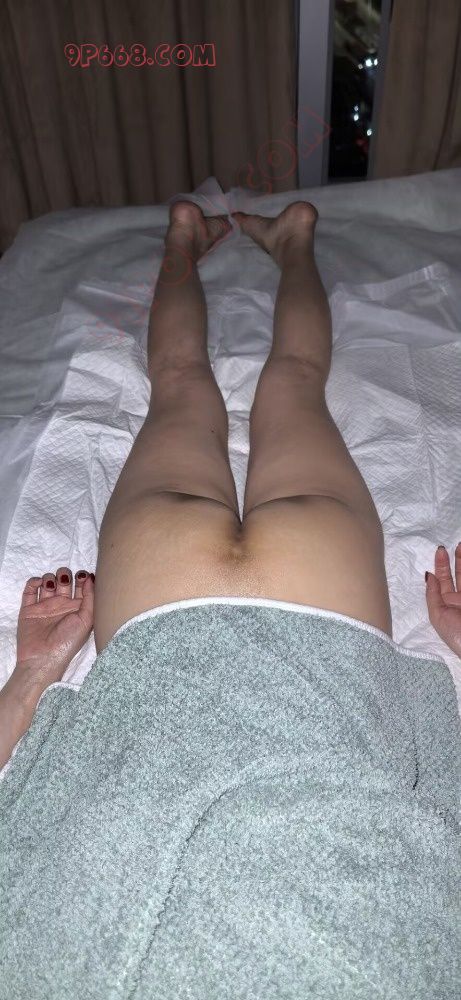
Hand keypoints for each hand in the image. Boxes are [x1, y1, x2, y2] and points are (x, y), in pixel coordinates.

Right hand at [16, 568, 94, 690]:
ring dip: (50, 577)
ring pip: (48, 582)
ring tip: (52, 585)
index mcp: (77, 608)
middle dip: (65, 574)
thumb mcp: (87, 620)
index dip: (83, 578)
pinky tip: (40, 585)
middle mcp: (61, 605)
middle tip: (66, 581)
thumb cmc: (68, 642)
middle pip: (64, 581)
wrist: (43, 658)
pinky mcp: (29, 609)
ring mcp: (45, 606)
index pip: (81, 587)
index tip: (83, 575)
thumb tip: (91, 578)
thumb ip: (91, 598)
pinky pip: (30, 590)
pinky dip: (34, 582)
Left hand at [425, 543, 460, 657]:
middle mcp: (460, 599)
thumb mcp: (437, 615)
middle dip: (456, 560)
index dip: (441, 566)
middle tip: (455, 545)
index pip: (443, 580)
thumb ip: (432, 595)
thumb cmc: (455, 634)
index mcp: (447, 604)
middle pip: (458, 575)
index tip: (440, 551)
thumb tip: (429, 575)